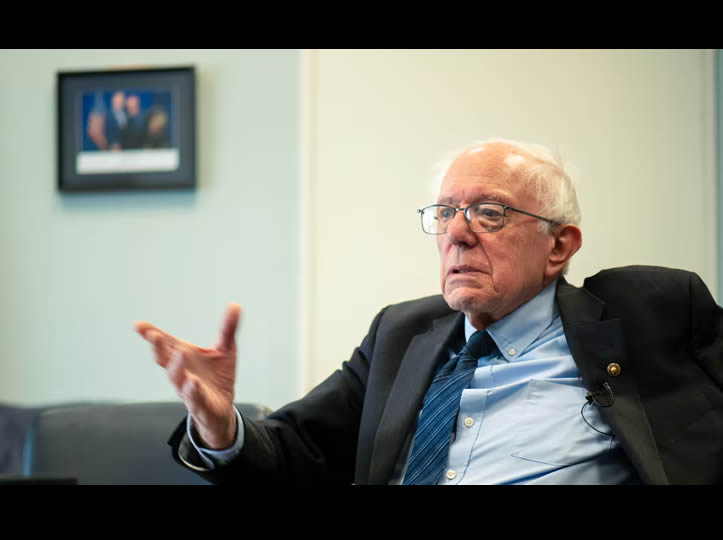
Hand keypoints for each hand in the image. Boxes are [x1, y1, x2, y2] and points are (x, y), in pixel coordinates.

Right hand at [134, 303, 240, 448]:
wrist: (222, 408)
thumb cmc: (218, 376)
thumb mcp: (226, 349)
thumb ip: (227, 328)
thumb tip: (235, 305)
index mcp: (184, 356)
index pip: (165, 343)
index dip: (151, 334)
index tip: (139, 325)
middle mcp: (182, 371)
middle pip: (165, 358)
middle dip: (158, 347)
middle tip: (154, 335)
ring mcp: (188, 388)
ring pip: (177, 378)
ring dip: (176, 367)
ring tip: (180, 353)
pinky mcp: (201, 403)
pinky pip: (194, 397)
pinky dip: (192, 390)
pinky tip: (193, 382)